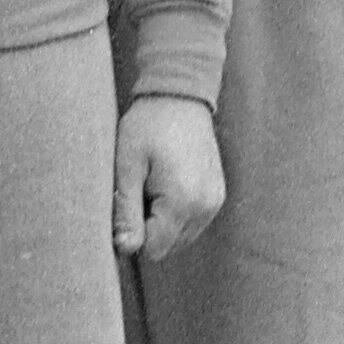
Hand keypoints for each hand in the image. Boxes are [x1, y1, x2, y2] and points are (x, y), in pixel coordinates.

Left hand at [113, 94, 227, 265]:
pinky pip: (192, 222)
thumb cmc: (147, 126)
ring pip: (180, 237)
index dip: (133, 233)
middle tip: (140, 190)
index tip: (126, 203)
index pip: (153, 249)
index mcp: (182, 201)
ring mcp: (215, 201)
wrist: (179, 95)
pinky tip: (168, 183)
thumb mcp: (128, 166)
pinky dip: (177, 213)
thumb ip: (126, 211)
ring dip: (163, 221)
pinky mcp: (217, 195)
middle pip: (168, 246)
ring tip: (154, 184)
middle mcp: (205, 206)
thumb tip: (125, 249)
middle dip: (149, 227)